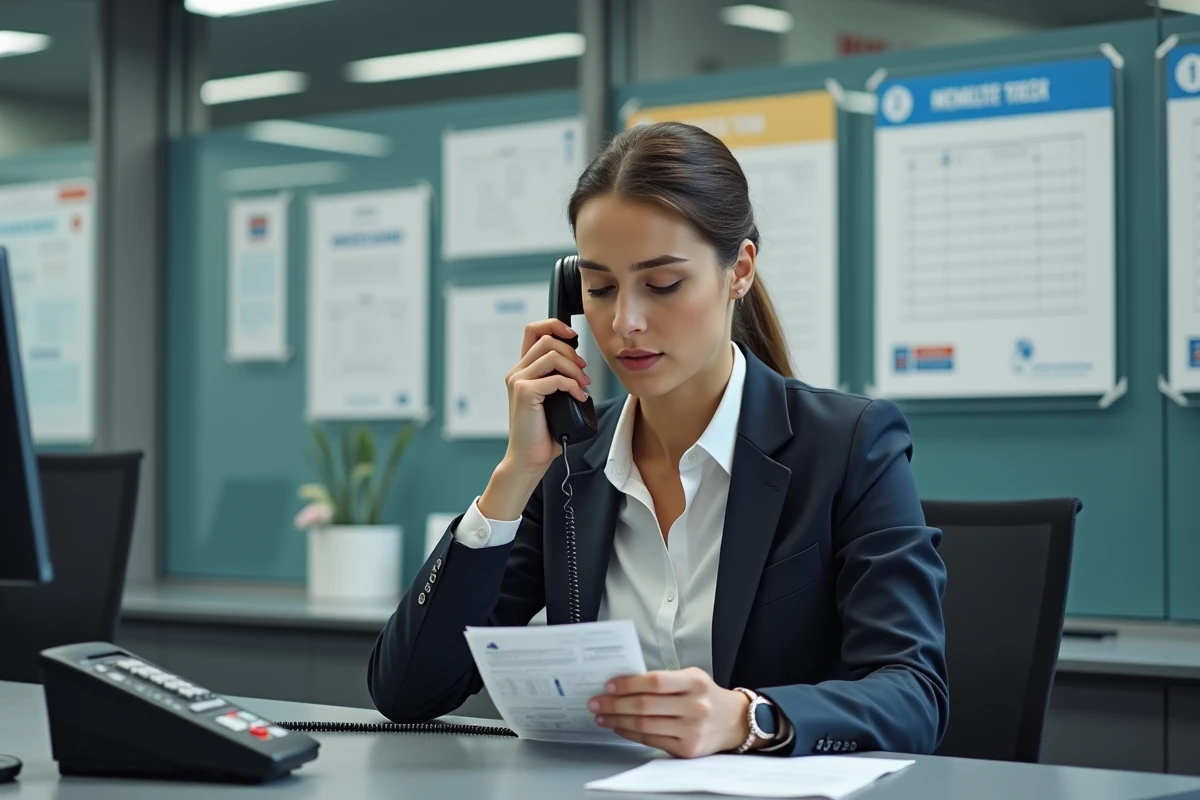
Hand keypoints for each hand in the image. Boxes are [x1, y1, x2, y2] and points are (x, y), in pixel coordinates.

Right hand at [501, 319, 590, 473]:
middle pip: (547, 340)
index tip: (573, 336)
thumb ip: (559, 378)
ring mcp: (518, 381)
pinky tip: (579, 398)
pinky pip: (556, 378)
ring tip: (583, 386)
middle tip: (584, 373)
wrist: (530, 458)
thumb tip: (580, 365)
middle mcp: (517, 372)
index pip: (533, 330)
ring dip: (574, 369)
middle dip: (572, 353)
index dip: (554, 325)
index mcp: (523, 370)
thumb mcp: (554, 398)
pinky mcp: (524, 392)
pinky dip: (573, 386)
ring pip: (552, 355)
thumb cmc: (544, 432)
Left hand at [588, 668, 751, 758]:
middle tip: (596, 702)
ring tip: (602, 716)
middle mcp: (695, 706)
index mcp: (695, 682)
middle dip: (614, 704)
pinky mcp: (687, 749)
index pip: (655, 682)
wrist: (734, 721)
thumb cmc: (706, 695)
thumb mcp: (692, 678)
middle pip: (645, 706)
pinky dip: (630, 733)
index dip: (628, 684)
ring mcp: (692, 730)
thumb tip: (623, 683)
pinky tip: (619, 727)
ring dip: (617, 720)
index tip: (609, 685)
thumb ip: (663, 680)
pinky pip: (651, 740)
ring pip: (644, 725)